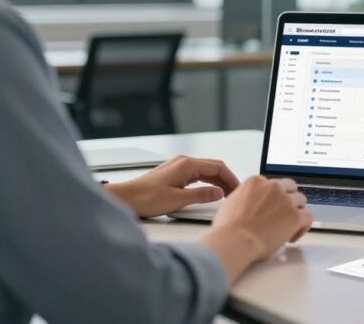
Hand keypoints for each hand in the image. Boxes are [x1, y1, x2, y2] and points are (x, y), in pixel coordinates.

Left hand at [106, 155, 239, 217]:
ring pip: (205, 171)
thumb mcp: (177, 200)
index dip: (231, 179)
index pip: (218, 167)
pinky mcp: (173, 174)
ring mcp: (178, 167)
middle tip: (235, 194)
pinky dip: (207, 182)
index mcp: (187, 165)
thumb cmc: (145, 198)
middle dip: (226, 180)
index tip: (238, 189)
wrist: (125, 198)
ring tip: (225, 195)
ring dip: (217, 181)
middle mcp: (183, 162)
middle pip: (213, 167)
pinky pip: (196, 175)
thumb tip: (219, 194)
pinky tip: (209, 192)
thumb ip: (201, 196)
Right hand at [211, 176, 312, 261]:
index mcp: (256, 182)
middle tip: (282, 214)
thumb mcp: (231, 202)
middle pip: (290, 189)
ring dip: (296, 212)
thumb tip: (249, 206)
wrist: (235, 239)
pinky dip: (303, 226)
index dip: (273, 197)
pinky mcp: (295, 216)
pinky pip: (307, 217)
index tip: (270, 208)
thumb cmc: (228, 227)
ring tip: (288, 226)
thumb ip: (245, 198)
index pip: (272, 185)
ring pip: (301, 201)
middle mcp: (274, 187)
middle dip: (288, 200)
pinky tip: (293, 236)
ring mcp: (286, 201)